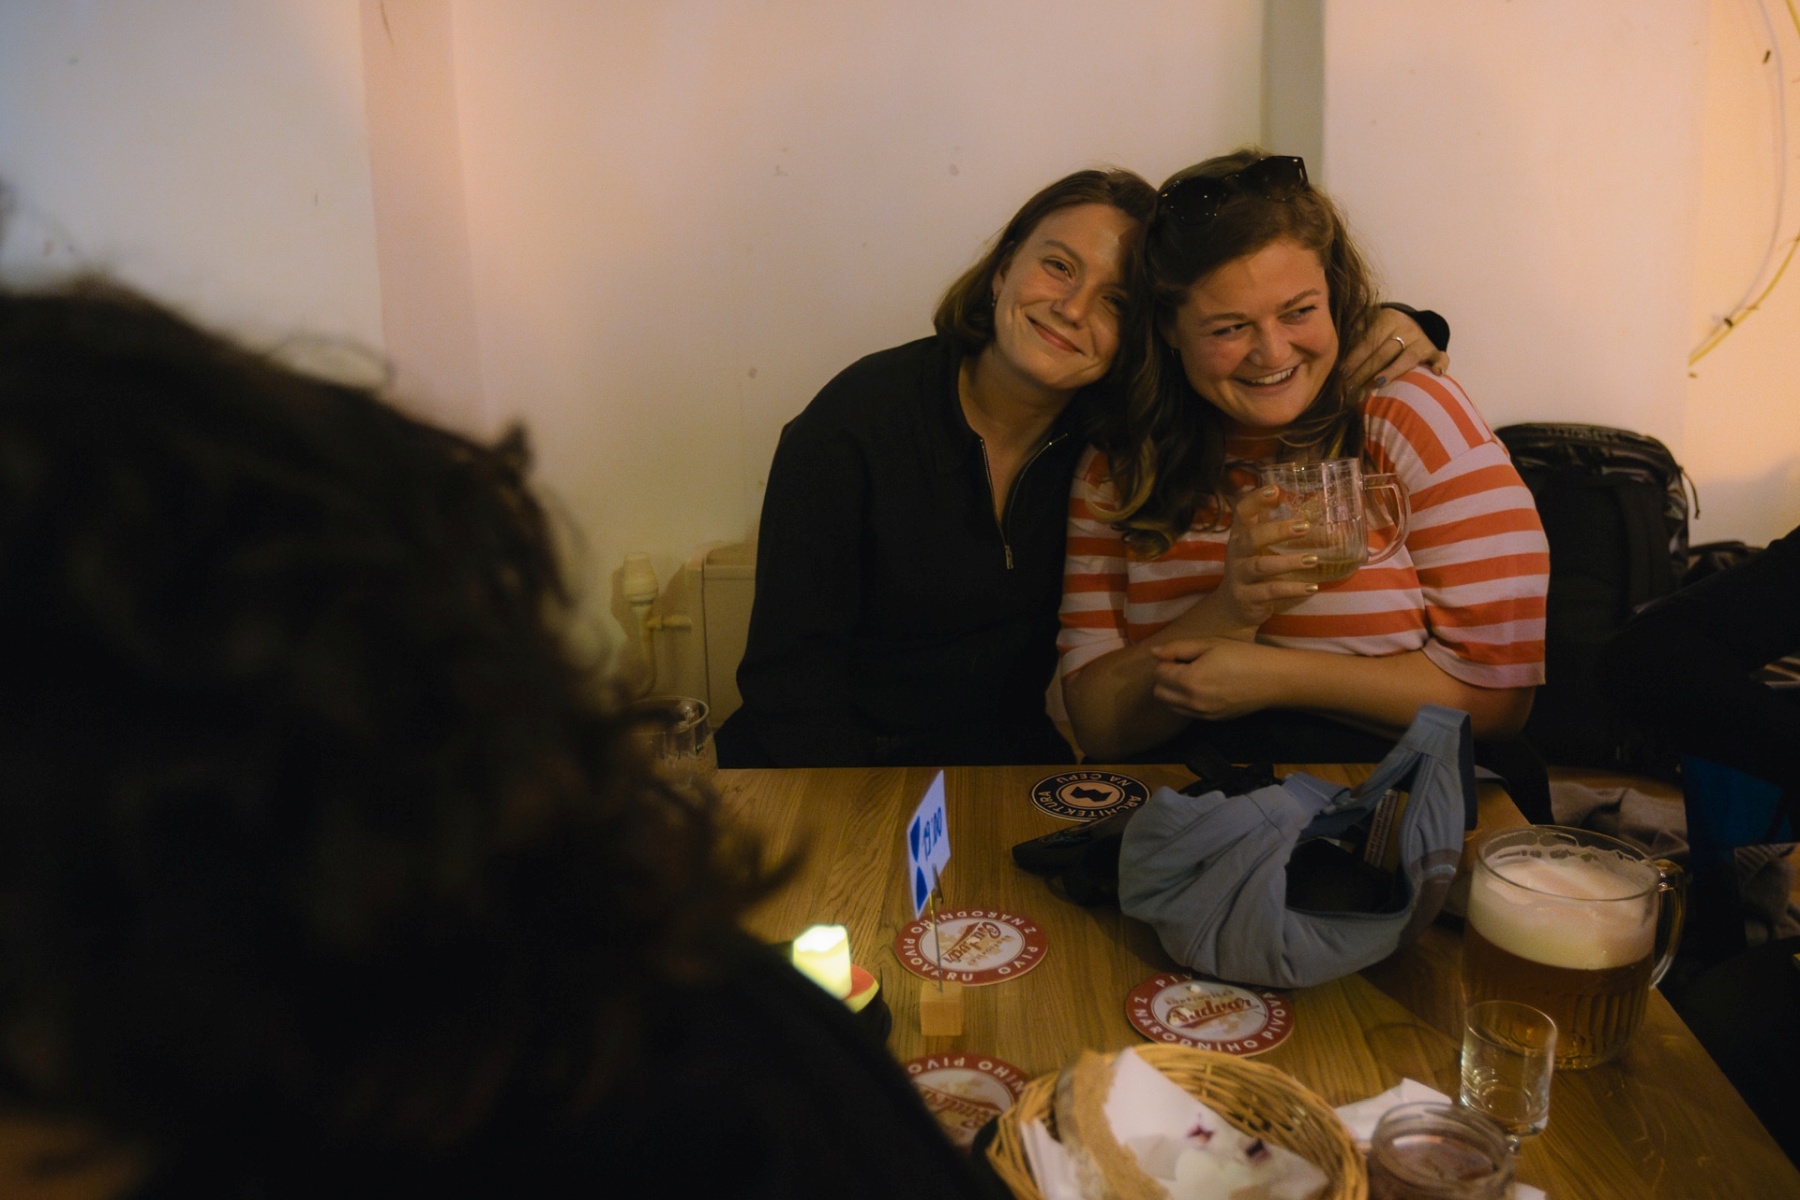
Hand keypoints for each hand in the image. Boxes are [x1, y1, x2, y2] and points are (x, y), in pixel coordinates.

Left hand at [1149, 637, 1278, 719]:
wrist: (1273, 680)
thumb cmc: (1242, 656)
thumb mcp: (1210, 645)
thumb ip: (1178, 648)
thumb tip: (1153, 653)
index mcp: (1189, 681)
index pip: (1158, 674)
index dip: (1167, 662)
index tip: (1183, 655)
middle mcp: (1192, 702)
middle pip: (1159, 693)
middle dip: (1165, 679)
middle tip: (1185, 666)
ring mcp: (1202, 714)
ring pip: (1171, 706)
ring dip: (1174, 692)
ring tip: (1194, 677)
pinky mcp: (1212, 720)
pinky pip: (1187, 713)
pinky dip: (1187, 702)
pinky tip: (1205, 688)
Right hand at [1210, 485, 1319, 632]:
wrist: (1232, 607)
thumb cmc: (1251, 568)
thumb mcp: (1255, 546)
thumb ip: (1269, 525)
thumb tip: (1299, 501)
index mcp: (1240, 536)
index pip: (1242, 512)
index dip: (1256, 500)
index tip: (1275, 489)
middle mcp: (1236, 553)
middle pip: (1252, 538)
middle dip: (1277, 531)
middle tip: (1304, 527)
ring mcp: (1240, 576)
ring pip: (1262, 566)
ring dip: (1288, 562)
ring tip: (1313, 559)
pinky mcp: (1247, 598)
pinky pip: (1270, 592)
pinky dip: (1292, 589)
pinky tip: (1311, 587)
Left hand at [1340, 308, 1448, 392]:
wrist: (1409, 323)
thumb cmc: (1381, 330)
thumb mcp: (1367, 323)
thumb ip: (1354, 332)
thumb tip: (1334, 348)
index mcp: (1386, 320)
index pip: (1368, 342)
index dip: (1354, 359)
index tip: (1341, 374)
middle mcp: (1405, 328)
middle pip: (1384, 353)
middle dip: (1365, 372)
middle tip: (1349, 389)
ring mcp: (1421, 340)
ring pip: (1407, 358)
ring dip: (1392, 372)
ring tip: (1377, 383)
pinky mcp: (1433, 351)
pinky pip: (1439, 356)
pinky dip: (1440, 364)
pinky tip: (1437, 373)